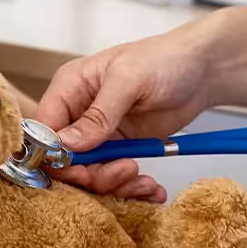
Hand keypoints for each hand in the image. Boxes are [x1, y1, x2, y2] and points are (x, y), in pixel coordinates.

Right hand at [36, 30, 212, 197]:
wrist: (202, 70)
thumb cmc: (165, 59)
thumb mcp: (129, 79)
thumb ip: (99, 113)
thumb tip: (68, 144)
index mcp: (70, 88)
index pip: (44, 128)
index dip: (54, 154)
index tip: (80, 170)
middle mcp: (79, 113)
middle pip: (64, 158)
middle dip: (90, 174)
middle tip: (122, 172)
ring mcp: (100, 134)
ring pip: (89, 173)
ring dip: (114, 183)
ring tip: (142, 178)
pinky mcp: (121, 149)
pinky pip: (114, 176)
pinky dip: (131, 188)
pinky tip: (151, 188)